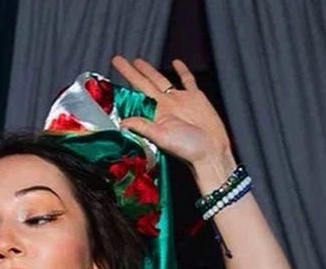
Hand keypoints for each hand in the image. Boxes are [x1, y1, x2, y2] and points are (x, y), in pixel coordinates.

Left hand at [112, 56, 232, 175]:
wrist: (211, 150)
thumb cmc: (188, 148)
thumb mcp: (162, 137)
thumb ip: (143, 127)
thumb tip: (122, 123)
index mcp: (155, 113)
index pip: (136, 92)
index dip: (126, 79)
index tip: (114, 69)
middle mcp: (165, 105)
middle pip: (145, 83)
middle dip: (131, 71)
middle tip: (118, 60)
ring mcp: (180, 100)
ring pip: (161, 79)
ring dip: (150, 71)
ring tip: (138, 61)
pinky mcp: (196, 98)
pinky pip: (187, 80)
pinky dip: (182, 71)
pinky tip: (176, 62)